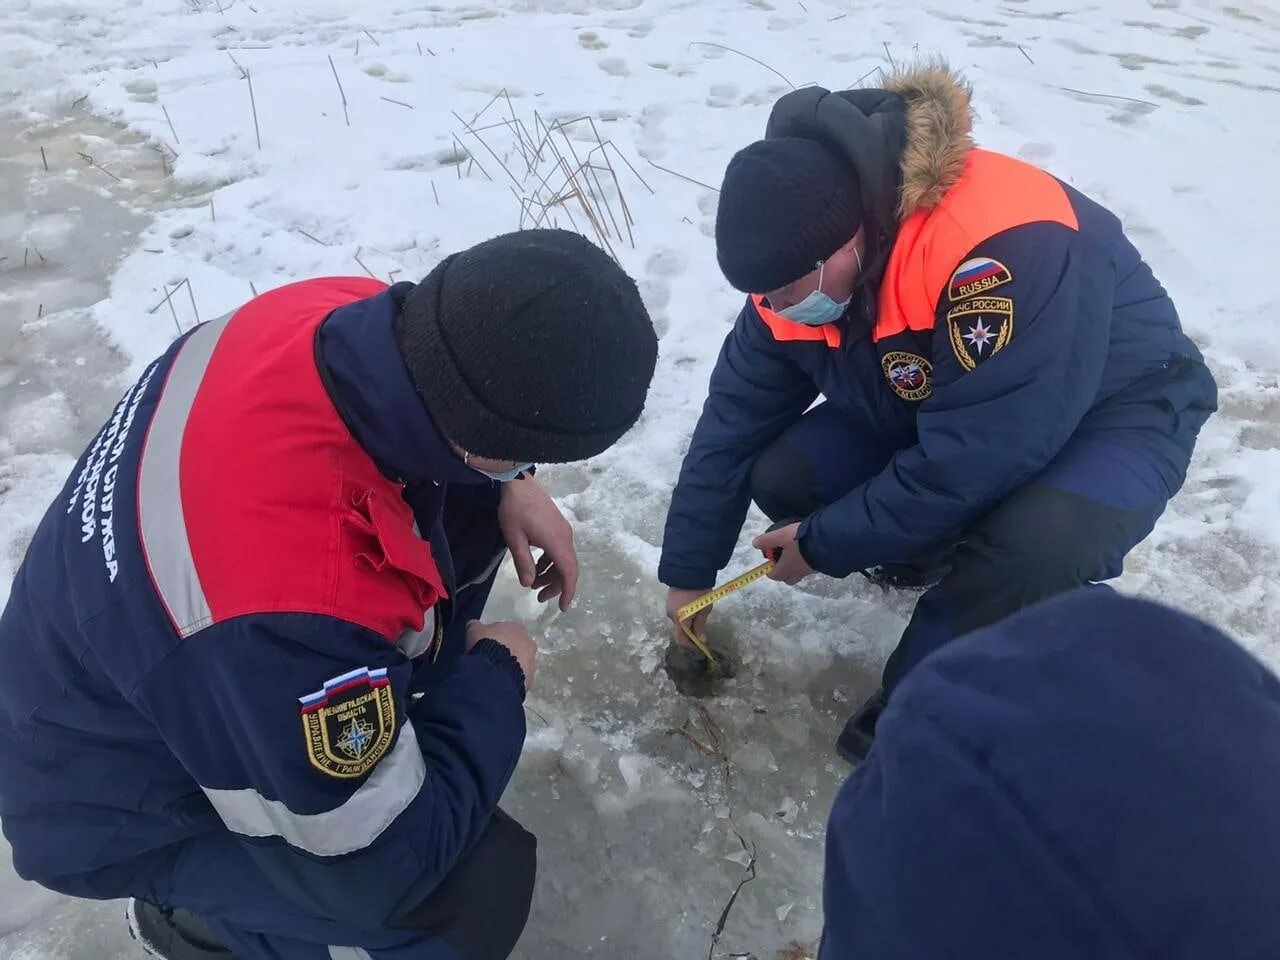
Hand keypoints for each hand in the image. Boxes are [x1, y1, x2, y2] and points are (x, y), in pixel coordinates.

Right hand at [466, 620, 537, 691]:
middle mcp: (529, 643)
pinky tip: (501, 682)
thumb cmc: (485, 646)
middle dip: (507, 651)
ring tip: (496, 672)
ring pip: (521, 662)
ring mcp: (532, 662)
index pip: (508, 630)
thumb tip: (474, 625)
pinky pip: (520, 677)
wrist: (494, 672)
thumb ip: (476, 626)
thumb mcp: (474, 631)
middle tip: (492, 659)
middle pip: (517, 646)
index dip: (497, 637)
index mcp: (517, 628)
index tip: (487, 644)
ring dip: (511, 666)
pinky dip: (512, 679)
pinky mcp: (530, 679)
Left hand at [497, 477, 577, 611]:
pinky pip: (559, 550)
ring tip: (532, 583)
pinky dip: (550, 562)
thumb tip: (528, 583)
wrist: (518, 482)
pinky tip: (536, 565)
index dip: (568, 591)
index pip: (569, 573)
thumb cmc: (514, 509)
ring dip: (551, 574)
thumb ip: (523, 562)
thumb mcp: (514, 538)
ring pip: (564, 559)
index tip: (562, 607)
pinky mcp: (558, 526)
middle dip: (556, 586)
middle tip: (538, 598)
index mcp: (557, 542)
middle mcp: (565, 537)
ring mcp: (563, 530)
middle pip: (568, 568)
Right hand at [666, 587, 711, 649]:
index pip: (681, 640)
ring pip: (678, 621)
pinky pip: (676, 613)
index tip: (699, 644)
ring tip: (699, 612)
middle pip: (680, 630)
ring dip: (687, 622)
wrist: (689, 570)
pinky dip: (683, 615)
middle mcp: (671, 615)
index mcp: (680, 619)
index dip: (690, 645)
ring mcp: (668, 608)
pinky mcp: (669, 601)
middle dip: (690, 632)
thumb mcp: (704, 609)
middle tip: (702, 626)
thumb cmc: (699, 591)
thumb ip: (701, 625)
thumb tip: (701, 640)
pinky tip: (692, 606)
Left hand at [753, 522, 814, 585]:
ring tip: (796, 553)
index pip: (774, 576)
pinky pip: (810, 568)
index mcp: (786, 567)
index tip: (770, 563)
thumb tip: (756, 544)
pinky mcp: (820, 566)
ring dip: (795, 568)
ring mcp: (810, 570)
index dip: (770, 571)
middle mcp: (798, 572)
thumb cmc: (801, 540)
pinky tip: (808, 552)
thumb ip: (767, 540)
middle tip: (782, 559)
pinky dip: (807, 563)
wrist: (826, 542)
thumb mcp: (780, 535)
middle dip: (783, 572)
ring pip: (800, 574)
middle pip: (788, 579)